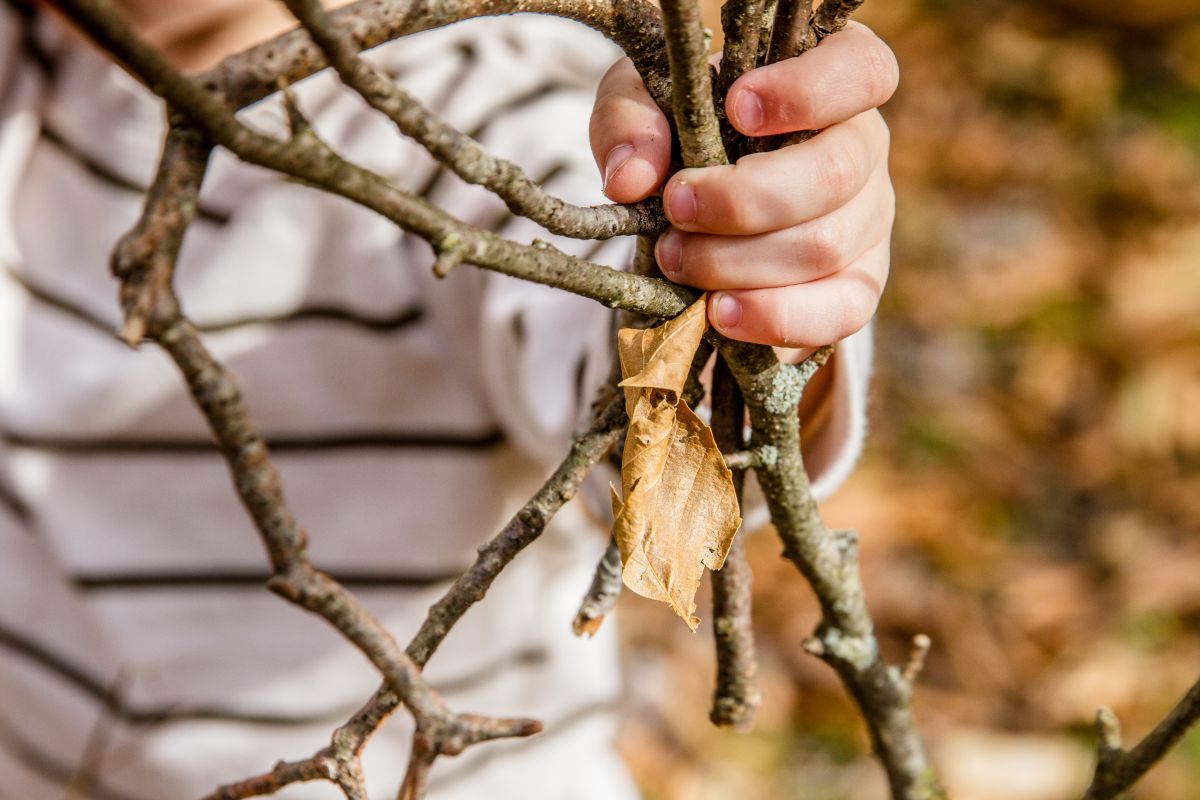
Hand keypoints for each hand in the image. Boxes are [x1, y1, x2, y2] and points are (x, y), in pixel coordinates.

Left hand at [589, 23, 897, 350]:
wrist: (695, 205)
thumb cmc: (681, 129)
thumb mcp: (642, 102)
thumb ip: (630, 121)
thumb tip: (631, 180)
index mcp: (834, 78)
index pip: (862, 70)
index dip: (807, 92)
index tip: (736, 109)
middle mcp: (866, 147)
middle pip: (834, 174)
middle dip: (743, 201)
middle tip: (676, 209)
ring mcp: (870, 221)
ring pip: (825, 248)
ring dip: (738, 263)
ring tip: (677, 261)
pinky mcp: (859, 285)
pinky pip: (842, 312)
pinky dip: (775, 318)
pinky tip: (719, 313)